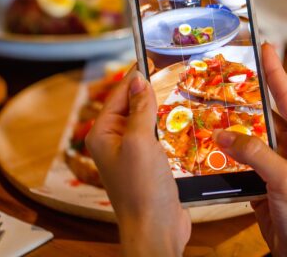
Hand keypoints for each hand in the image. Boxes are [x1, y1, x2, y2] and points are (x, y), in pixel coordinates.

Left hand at [86, 69, 190, 256]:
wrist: (156, 229)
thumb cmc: (142, 189)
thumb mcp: (140, 142)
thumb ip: (139, 109)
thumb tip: (138, 79)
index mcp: (103, 134)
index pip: (119, 93)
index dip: (136, 75)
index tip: (152, 55)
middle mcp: (114, 142)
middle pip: (132, 105)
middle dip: (150, 91)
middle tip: (172, 71)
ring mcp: (131, 154)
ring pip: (147, 120)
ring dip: (162, 109)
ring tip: (180, 90)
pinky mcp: (148, 165)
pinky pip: (157, 137)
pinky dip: (169, 127)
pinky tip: (183, 121)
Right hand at [213, 43, 286, 256]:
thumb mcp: (286, 179)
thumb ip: (255, 153)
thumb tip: (225, 134)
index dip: (276, 70)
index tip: (265, 47)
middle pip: (267, 114)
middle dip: (245, 99)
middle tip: (226, 78)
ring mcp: (281, 164)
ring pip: (253, 137)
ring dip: (234, 127)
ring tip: (211, 108)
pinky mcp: (265, 181)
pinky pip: (244, 159)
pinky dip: (229, 153)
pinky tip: (211, 144)